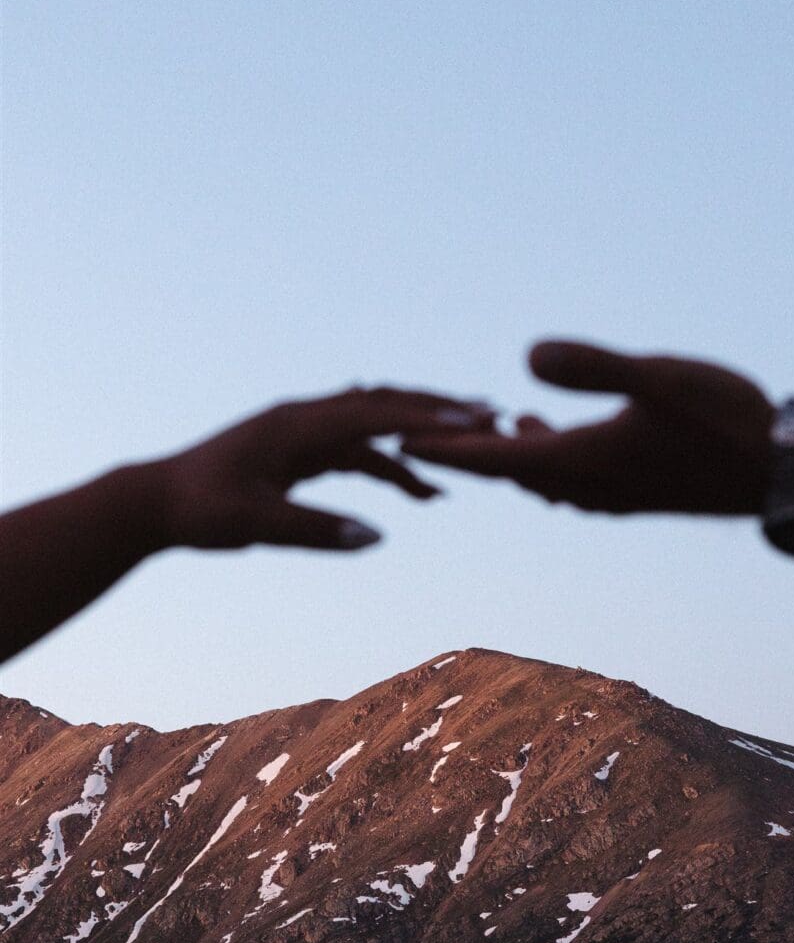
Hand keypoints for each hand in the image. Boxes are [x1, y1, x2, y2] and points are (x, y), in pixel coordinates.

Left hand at [155, 387, 492, 549]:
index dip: (428, 419)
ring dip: (415, 446)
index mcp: (296, 425)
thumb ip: (313, 529)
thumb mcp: (253, 525)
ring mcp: (302, 432)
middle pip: (383, 405)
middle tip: (491, 420)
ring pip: (373, 428)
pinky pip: (355, 450)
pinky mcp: (298, 451)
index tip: (475, 422)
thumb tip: (375, 536)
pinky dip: (388, 465)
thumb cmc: (198, 512)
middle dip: (436, 413)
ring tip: (456, 477)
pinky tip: (413, 489)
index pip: (375, 415)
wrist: (153, 503)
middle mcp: (304, 418)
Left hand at [402, 341, 774, 515]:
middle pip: (508, 471)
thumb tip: (527, 359)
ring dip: (512, 454)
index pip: (493, 456)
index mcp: (582, 460)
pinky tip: (563, 438)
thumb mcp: (659, 379)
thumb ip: (594, 367)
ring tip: (501, 421)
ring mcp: (614, 493)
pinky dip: (551, 459)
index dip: (443, 444)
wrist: (783, 472)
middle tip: (426, 430)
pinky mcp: (638, 491)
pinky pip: (573, 480)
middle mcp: (589, 485)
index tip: (396, 437)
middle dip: (467, 449)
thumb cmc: (726, 422)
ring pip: (543, 477)